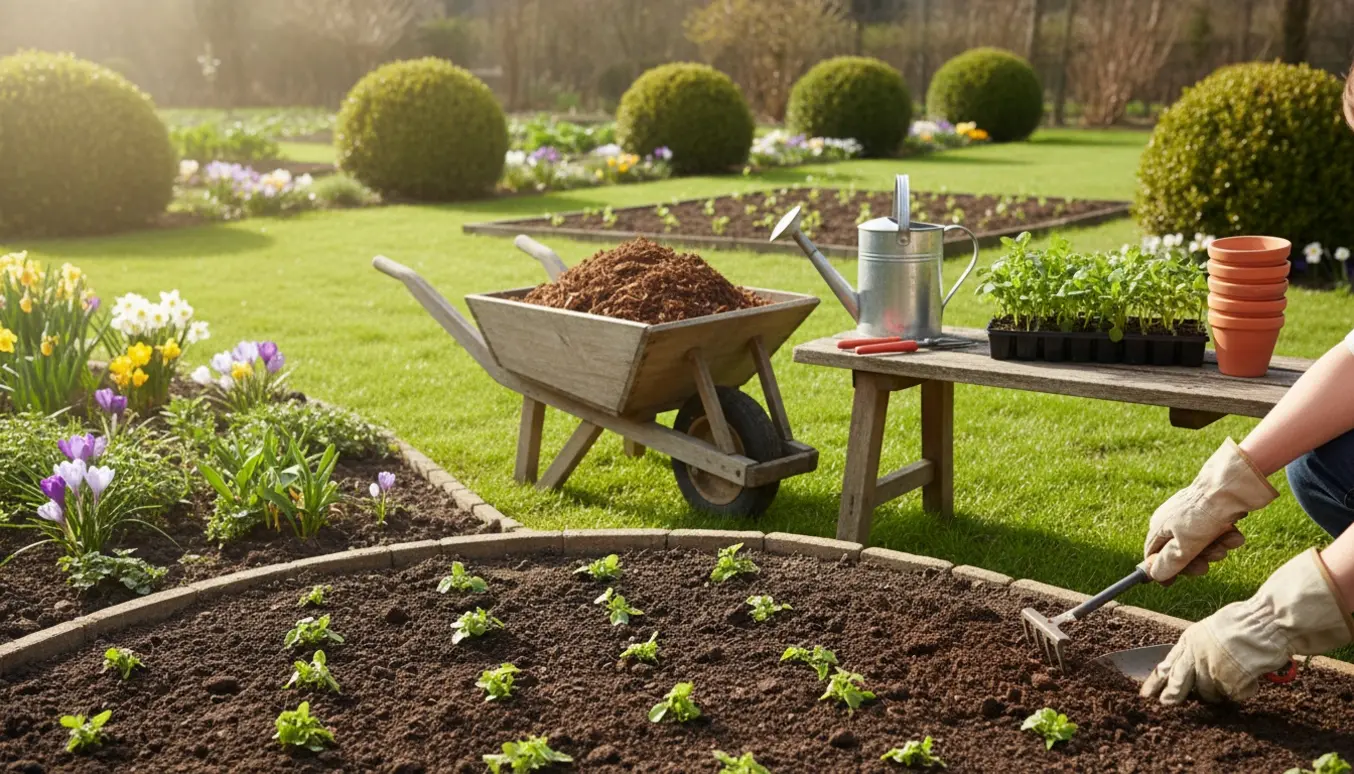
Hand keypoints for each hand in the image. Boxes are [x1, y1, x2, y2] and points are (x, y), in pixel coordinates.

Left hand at [1141, 549, 1353, 703]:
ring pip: (1208, 694)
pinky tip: (1251, 677)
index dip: (1156, 681)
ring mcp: (1212, 671)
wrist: (1265, 622)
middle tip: (1166, 704)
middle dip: (1172, 696)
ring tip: (1235, 676)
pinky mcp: (1230, 683)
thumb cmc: (1244, 621)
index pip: (1167, 665)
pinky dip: (1243, 690)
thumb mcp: (1211, 630)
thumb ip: (1199, 648)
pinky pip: (1234, 695)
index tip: (1146, 694)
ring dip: (1219, 691)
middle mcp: (1196, 656)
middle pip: (1178, 684)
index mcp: (1189, 641)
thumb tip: (1192, 667)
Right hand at [1142, 438, 1276, 581]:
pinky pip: (1217, 533)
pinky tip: (1234, 534)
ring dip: (1215, 549)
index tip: (1172, 583)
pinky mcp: (1214, 513)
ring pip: (1202, 545)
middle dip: (1195, 561)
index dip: (1162, 569)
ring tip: (1225, 543)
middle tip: (1206, 566)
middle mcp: (1174, 520)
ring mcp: (1194, 516)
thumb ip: (1168, 563)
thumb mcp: (1184, 545)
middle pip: (1180, 552)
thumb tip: (1153, 575)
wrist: (1232, 486)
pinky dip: (1226, 538)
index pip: (1153, 554)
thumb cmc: (1203, 514)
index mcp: (1159, 526)